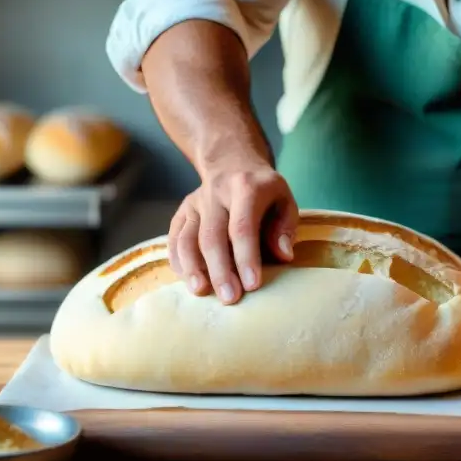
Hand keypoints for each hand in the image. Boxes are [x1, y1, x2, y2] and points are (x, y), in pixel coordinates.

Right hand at [168, 163, 298, 304]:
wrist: (232, 162)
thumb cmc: (263, 190)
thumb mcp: (284, 200)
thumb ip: (285, 227)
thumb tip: (284, 256)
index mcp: (246, 188)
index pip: (243, 227)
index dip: (246, 257)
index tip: (252, 285)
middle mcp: (216, 193)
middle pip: (212, 236)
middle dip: (220, 270)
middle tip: (229, 298)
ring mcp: (196, 202)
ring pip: (188, 238)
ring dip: (193, 268)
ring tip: (201, 292)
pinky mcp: (182, 211)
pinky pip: (174, 237)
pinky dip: (178, 260)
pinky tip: (187, 280)